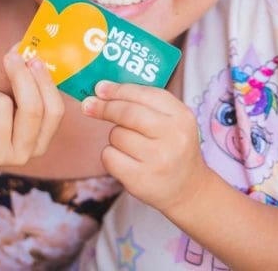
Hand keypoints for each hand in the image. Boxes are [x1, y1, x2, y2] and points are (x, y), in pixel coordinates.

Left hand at [0, 48, 64, 172]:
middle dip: (22, 76)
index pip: (54, 112)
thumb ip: (20, 79)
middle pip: (32, 108)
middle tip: (12, 56)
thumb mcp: (7, 102)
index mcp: (38, 144)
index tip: (35, 59)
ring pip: (0, 103)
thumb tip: (23, 46)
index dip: (46, 83)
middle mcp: (22, 155)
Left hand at [81, 80, 209, 214]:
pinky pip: (109, 157)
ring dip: (115, 137)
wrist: (188, 190)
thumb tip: (102, 90)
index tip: (99, 88)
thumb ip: (144, 103)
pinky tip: (126, 161)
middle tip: (89, 105)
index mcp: (181, 116)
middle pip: (127, 113)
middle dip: (104, 107)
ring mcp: (157, 159)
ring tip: (132, 147)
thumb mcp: (172, 121)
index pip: (145, 94)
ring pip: (116, 135)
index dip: (118, 90)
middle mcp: (172, 136)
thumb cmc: (172, 148)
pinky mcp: (140, 179)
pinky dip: (111, 156)